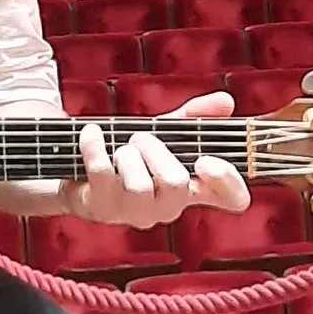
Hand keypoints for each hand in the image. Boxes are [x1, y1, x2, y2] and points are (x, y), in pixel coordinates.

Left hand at [70, 91, 250, 225]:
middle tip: (140, 138)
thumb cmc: (132, 156)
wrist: (80, 173)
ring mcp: (134, 213)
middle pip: (175, 184)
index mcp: (192, 189)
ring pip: (139, 185)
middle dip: (155, 149)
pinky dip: (95, 146)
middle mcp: (167, 208)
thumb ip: (195, 117)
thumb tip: (226, 100)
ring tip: (119, 147)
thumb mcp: (165, 132)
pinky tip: (92, 134)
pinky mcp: (101, 208)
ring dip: (126, 153)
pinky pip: (102, 173)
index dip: (228, 182)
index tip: (206, 160)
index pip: (231, 198)